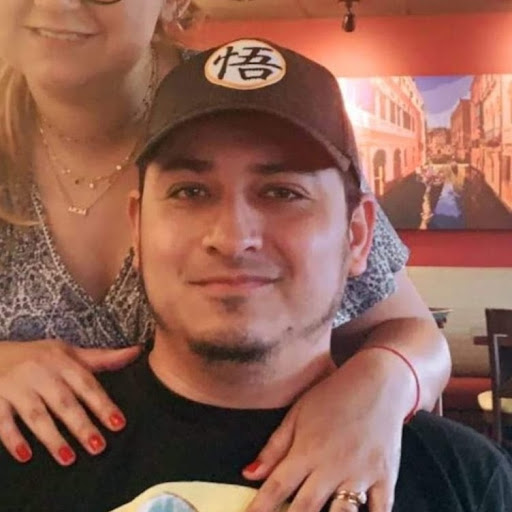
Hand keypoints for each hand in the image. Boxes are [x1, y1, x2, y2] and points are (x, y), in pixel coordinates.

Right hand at [0, 339, 140, 464]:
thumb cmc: (38, 356)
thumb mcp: (68, 352)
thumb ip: (101, 358)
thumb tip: (137, 351)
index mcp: (62, 362)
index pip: (86, 384)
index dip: (102, 404)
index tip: (118, 424)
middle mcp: (41, 373)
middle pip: (64, 402)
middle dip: (81, 425)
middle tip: (98, 447)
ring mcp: (17, 386)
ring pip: (36, 415)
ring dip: (52, 437)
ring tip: (68, 458)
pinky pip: (3, 421)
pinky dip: (13, 439)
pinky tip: (26, 456)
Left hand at [242, 351, 408, 511]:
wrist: (378, 382)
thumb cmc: (332, 395)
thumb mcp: (298, 413)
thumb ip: (274, 447)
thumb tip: (249, 474)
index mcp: (308, 449)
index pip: (277, 487)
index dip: (261, 508)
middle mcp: (333, 466)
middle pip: (306, 508)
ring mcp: (361, 474)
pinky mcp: (385, 478)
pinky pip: (380, 511)